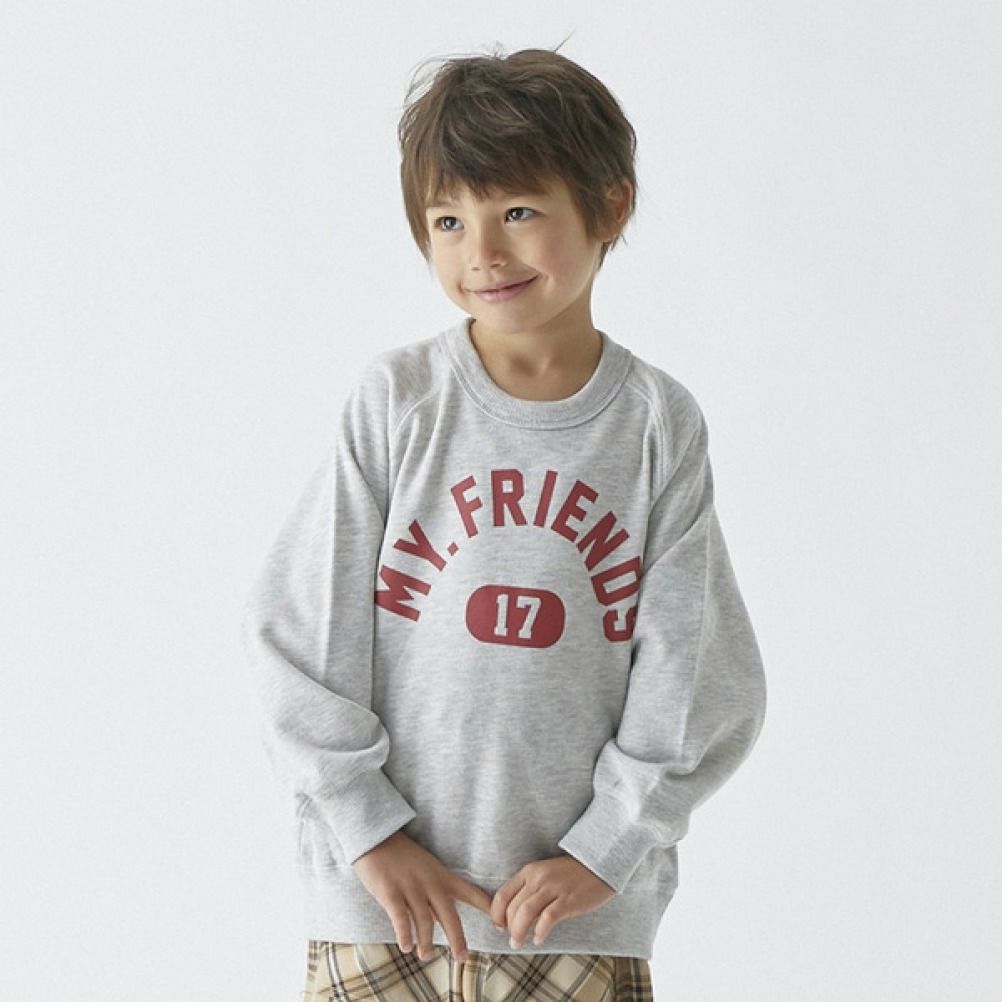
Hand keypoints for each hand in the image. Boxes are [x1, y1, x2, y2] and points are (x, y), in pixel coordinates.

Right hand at [352, 830, 494, 963]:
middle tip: (462, 958)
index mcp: (442, 876)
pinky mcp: (390, 892)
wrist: (377, 839)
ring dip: (426, 942)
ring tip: (426, 955)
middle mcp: (430, 883)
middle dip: (457, 938)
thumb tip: (441, 921)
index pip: (471, 892)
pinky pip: (400, 917)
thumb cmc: (402, 857)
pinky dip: (404, 933)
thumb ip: (434, 896)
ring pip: (424, 920)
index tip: (501, 923)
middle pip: (449, 914)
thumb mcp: (426, 872)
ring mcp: (410, 888)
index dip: (486, 907)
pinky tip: (407, 946)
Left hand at [490, 854, 615, 947]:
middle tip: (513, 940)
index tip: (499, 927)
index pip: (502, 894)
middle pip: (512, 907)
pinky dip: (540, 932)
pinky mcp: (568, 900)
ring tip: (519, 943)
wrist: (598, 865)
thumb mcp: (545, 875)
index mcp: (529, 871)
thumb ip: (530, 890)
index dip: (496, 914)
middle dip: (509, 928)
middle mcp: (538, 878)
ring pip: (525, 913)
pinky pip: (547, 919)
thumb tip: (514, 916)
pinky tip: (539, 939)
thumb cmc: (571, 874)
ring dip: (518, 932)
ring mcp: (553, 888)